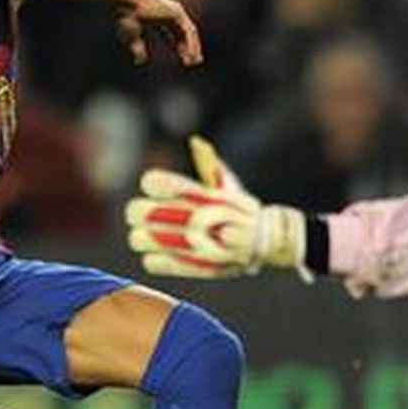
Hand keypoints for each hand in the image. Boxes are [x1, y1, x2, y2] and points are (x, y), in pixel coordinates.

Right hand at [115, 0, 202, 66]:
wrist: (125, 2)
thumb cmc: (125, 15)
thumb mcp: (132, 36)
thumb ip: (138, 48)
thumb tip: (139, 62)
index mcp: (159, 17)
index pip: (174, 34)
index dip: (178, 47)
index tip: (184, 59)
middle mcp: (169, 13)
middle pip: (184, 33)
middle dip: (189, 48)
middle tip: (194, 62)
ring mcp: (174, 11)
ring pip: (189, 32)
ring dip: (193, 47)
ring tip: (195, 61)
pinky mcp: (177, 12)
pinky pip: (188, 31)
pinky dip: (190, 43)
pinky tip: (191, 55)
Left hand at [124, 136, 307, 278]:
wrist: (269, 241)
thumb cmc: (241, 212)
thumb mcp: (229, 187)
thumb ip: (211, 166)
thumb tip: (197, 143)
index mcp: (206, 194)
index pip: (163, 184)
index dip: (155, 184)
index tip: (153, 187)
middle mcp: (201, 217)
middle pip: (145, 212)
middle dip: (139, 213)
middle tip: (138, 216)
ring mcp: (198, 243)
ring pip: (145, 238)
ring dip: (141, 237)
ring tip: (142, 237)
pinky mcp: (196, 265)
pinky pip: (156, 263)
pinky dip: (154, 259)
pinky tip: (154, 256)